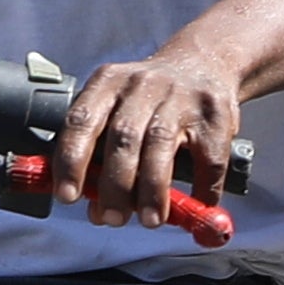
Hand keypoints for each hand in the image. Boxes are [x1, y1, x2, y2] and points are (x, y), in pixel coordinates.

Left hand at [48, 46, 245, 232]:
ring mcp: (180, 97)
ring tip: (150, 220)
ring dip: (152, 191)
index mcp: (107, 83)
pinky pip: (207, 159)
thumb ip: (100, 154)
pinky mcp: (215, 114)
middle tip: (112, 219)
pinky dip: (200, 189)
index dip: (71, 160)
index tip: (68, 196)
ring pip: (159, 146)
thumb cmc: (149, 101)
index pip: (81, 121)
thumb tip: (96, 211)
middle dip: (115, 186)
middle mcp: (142, 85)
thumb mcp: (117, 108)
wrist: (204, 63)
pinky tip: (196, 205)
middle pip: (122, 138)